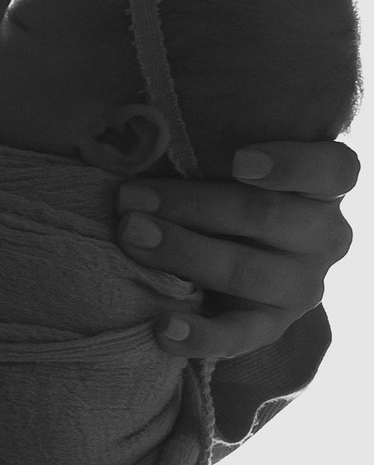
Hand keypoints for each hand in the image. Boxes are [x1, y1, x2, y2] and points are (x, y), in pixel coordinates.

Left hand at [117, 137, 357, 360]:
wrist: (234, 265)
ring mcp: (303, 286)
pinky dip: (199, 336)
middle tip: (130, 198)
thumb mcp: (230, 166)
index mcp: (325, 188)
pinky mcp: (271, 327)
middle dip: (190, 205)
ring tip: (131, 237)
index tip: (239, 161)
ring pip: (247, 271)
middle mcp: (326, 236)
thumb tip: (144, 128)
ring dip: (182, 252)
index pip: (333, 170)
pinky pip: (239, 337)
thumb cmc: (224, 192)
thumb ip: (212, 146)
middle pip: (265, 217)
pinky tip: (163, 328)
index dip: (291, 165)